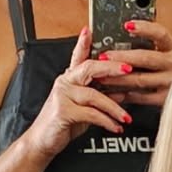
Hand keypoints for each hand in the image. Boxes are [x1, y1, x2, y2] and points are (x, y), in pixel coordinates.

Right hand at [24, 28, 133, 160]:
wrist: (43, 142)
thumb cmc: (63, 123)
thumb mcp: (85, 107)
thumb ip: (101, 97)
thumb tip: (122, 91)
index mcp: (70, 78)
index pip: (78, 55)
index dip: (84, 42)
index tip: (90, 29)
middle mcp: (65, 83)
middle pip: (90, 68)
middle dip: (112, 67)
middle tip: (129, 70)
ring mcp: (62, 96)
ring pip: (95, 95)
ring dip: (114, 108)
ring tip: (126, 117)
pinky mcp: (63, 111)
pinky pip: (91, 114)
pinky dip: (106, 121)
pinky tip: (115, 127)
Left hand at [90, 19, 171, 108]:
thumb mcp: (169, 54)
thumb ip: (152, 46)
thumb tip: (123, 34)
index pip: (160, 34)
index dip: (144, 28)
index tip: (127, 25)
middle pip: (146, 58)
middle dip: (122, 56)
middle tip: (103, 55)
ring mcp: (171, 82)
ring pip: (140, 79)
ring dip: (117, 78)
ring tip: (101, 76)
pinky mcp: (165, 99)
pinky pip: (141, 97)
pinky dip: (124, 95)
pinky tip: (112, 93)